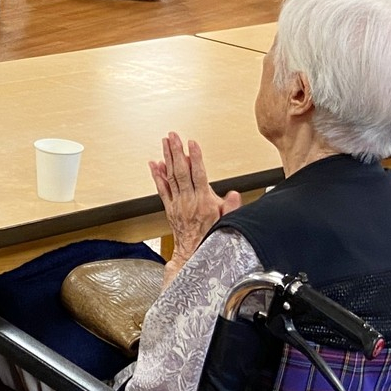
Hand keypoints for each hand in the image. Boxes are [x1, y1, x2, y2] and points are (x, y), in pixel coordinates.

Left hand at [148, 132, 240, 264]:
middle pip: (181, 171)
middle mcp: (188, 201)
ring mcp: (177, 203)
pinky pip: (162, 189)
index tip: (192, 144)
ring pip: (170, 176)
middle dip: (177, 152)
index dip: (195, 158)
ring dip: (167, 158)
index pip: (198, 174)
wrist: (194, 254)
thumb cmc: (211, 238)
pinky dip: (157, 175)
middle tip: (173, 136)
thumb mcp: (228, 223)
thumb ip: (232, 207)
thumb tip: (235, 193)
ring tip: (165, 142)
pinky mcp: (169, 208)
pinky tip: (155, 164)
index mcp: (204, 202)